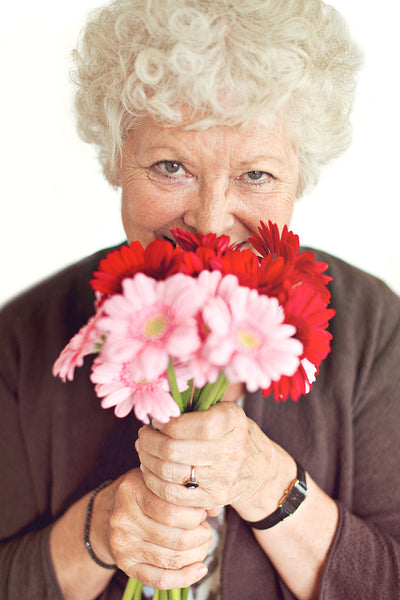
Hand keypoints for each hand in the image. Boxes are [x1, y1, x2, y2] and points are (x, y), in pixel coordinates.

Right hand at [91, 469, 210, 588]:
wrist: (108, 512)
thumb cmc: (143, 493)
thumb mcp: (159, 482)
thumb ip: (187, 491)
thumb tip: (215, 508)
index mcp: (132, 491)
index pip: (172, 510)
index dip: (195, 515)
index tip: (202, 514)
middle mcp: (124, 518)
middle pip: (174, 537)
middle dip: (200, 537)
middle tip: (206, 531)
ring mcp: (123, 544)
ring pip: (170, 559)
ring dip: (196, 555)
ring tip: (203, 545)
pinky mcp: (126, 565)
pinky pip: (159, 579)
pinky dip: (184, 578)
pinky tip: (199, 569)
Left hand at [136, 402, 284, 520]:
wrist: (257, 468)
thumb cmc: (230, 432)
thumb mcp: (222, 409)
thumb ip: (195, 405)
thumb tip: (160, 406)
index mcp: (233, 422)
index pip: (198, 426)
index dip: (170, 424)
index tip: (158, 420)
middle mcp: (232, 451)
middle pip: (175, 450)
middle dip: (150, 441)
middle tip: (143, 434)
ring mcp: (223, 478)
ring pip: (170, 473)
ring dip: (147, 460)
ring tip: (143, 449)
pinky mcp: (212, 499)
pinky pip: (172, 496)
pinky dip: (153, 482)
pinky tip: (149, 470)